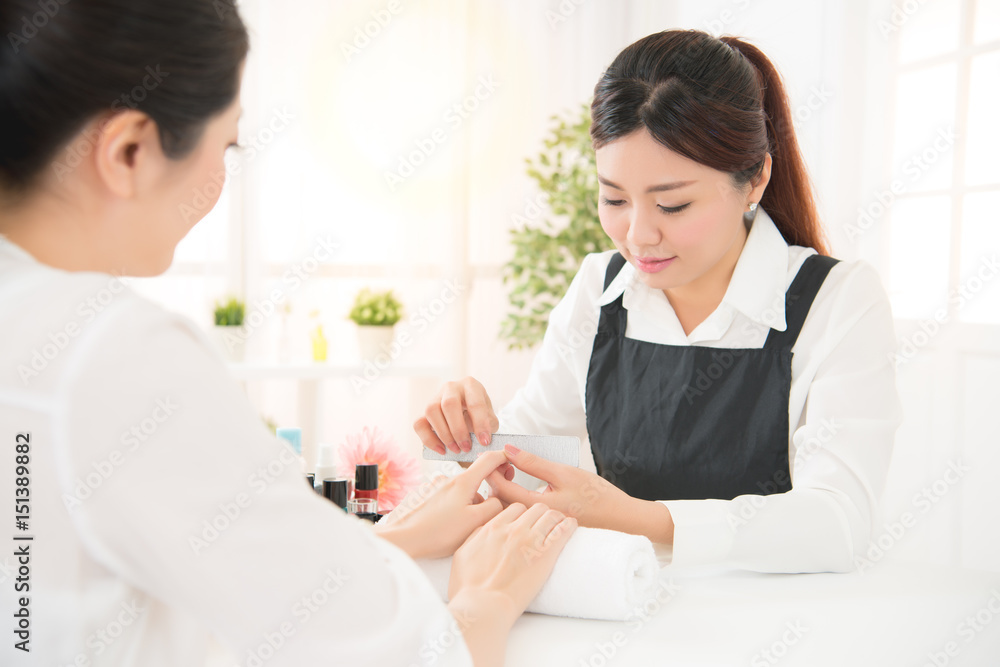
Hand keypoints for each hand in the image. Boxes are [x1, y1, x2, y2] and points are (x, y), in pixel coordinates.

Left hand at [374, 450, 514, 558]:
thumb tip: (500, 500)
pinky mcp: (428, 498)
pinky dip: (456, 508)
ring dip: (470, 504)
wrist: (403, 540)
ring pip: (464, 492)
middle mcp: (449, 480)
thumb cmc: (437, 533)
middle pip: (477, 479)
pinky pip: (450, 499)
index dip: (505, 458)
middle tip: (491, 511)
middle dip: (487, 492)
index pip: (489, 459)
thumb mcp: (475, 522)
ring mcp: (437, 488)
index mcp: (463, 482)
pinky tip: (449, 526)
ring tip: (464, 526)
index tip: (514, 462)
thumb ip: (495, 507)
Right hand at [413, 376, 498, 453]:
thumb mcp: (490, 418)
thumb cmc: (480, 416)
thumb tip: (480, 440)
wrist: (467, 414)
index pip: (475, 403)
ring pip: (431, 411)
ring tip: (456, 450)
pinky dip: (429, 439)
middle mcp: (451, 387)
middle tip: (466, 447)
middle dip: (458, 430)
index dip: (480, 424)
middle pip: (449, 404)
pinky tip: (442, 450)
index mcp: (471, 385)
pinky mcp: (424, 411)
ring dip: (444, 434)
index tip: (484, 442)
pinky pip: (419, 424)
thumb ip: (488, 427)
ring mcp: (435, 397)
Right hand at [450, 502, 576, 614]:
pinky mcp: (546, 555)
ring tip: (560, 525)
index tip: (527, 523)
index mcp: (493, 528)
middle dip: (541, 514)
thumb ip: (475, 536)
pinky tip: (571, 527)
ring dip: (556, 518)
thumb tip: (484, 529)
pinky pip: (564, 530)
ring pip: (551, 515)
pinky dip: (569, 526)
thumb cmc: (469, 587)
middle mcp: (513, 529)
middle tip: (545, 524)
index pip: (515, 508)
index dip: (523, 514)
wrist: (483, 605)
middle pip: (535, 508)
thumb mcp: (463, 554)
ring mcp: (530, 540)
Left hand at [485, 444, 628, 529]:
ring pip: (506, 507)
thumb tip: (508, 450)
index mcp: (536, 508)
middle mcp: (532, 523)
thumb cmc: (596, 496)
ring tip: (513, 468)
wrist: (619, 519)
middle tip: (505, 459)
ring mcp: (536, 528)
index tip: (496, 453)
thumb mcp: (564, 473)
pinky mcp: (540, 527)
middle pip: (497, 500)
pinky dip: (512, 494)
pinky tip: (520, 482)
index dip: (491, 468)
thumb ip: (533, 463)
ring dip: (503, 485)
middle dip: (495, 477)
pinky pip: (516, 511)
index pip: (499, 489)